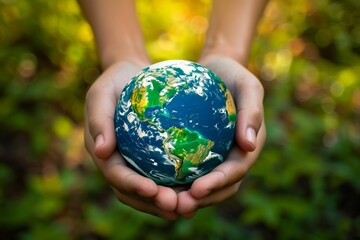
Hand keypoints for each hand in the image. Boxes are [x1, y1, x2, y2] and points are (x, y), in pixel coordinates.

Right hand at [84, 61, 180, 219]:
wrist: (132, 76)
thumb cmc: (115, 82)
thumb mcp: (102, 93)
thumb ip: (99, 119)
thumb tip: (100, 151)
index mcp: (104, 152)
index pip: (116, 175)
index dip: (133, 186)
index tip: (153, 190)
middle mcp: (118, 164)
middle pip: (133, 192)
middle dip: (153, 203)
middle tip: (176, 206)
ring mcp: (135, 164)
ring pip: (149, 192)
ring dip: (166, 203)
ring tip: (190, 207)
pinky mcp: (151, 160)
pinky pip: (164, 178)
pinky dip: (177, 188)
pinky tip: (198, 191)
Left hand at [176, 56, 265, 217]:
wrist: (216, 70)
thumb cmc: (232, 75)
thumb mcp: (247, 85)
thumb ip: (252, 111)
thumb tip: (249, 145)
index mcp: (248, 147)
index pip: (235, 172)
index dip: (218, 184)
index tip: (197, 189)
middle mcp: (234, 157)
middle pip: (220, 188)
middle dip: (202, 200)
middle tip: (177, 205)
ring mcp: (217, 157)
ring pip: (204, 185)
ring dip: (186, 197)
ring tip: (164, 202)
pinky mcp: (200, 153)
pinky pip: (188, 170)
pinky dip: (175, 180)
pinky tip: (154, 182)